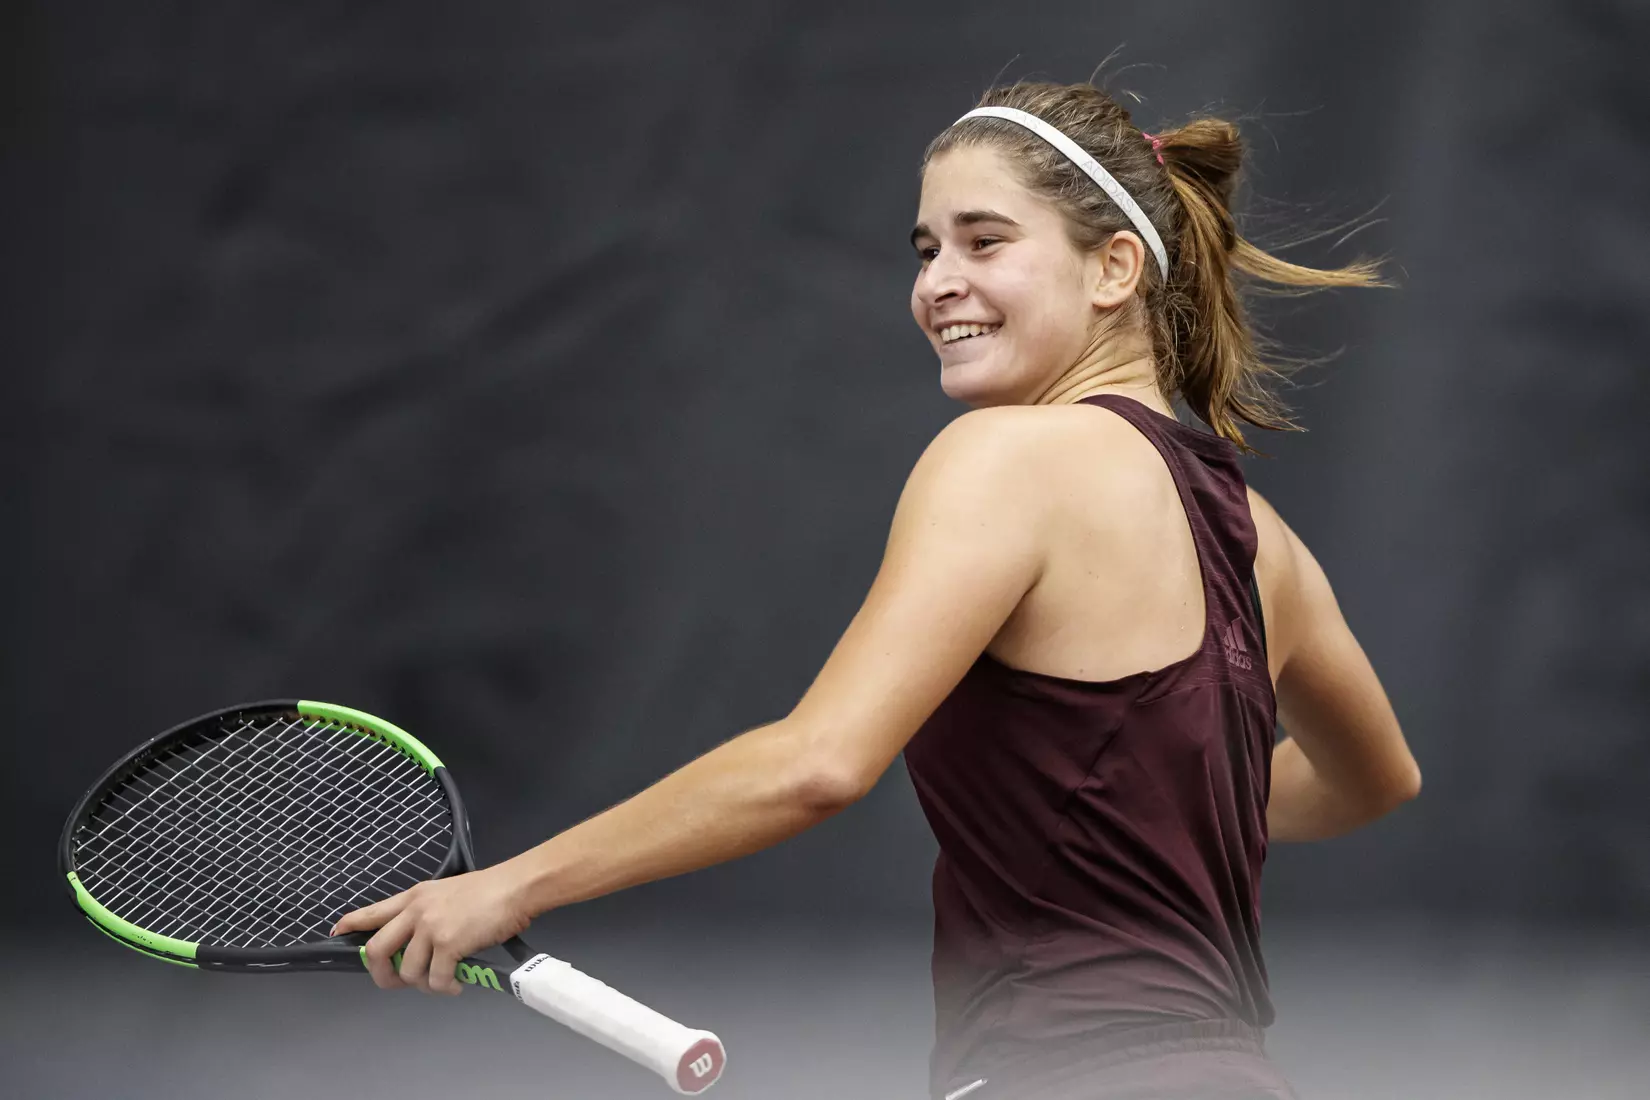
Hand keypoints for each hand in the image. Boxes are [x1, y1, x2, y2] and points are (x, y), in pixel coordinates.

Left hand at [332, 862, 532, 994]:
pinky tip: (458, 984)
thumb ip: (428, 912)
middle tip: (399, 982)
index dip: (352, 925)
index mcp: (415, 896)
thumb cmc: (490, 889)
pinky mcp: (449, 945)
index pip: (373, 911)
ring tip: (442, 982)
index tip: (338, 933)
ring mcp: (431, 929)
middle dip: (382, 974)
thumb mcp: (448, 893)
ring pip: (408, 971)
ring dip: (423, 984)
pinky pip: (436, 980)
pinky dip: (446, 988)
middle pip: (377, 949)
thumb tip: (421, 942)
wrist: (515, 887)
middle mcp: (417, 911)